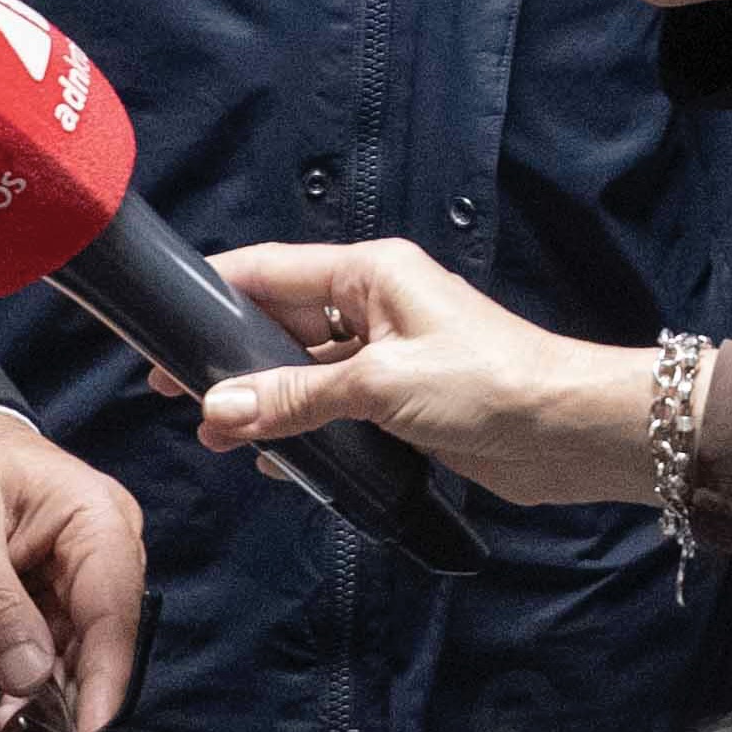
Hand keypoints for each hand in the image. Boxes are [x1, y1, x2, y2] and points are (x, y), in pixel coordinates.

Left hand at [0, 410, 147, 731]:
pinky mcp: (53, 605)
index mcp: (100, 524)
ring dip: (28, 727)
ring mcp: (81, 585)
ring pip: (67, 673)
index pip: (114, 619)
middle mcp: (106, 559)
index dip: (99, 690)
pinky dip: (14, 706)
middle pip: (93, 658)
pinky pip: (43, 665)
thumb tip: (29, 680)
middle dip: (50, 726)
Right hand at [196, 236, 663, 506]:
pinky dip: (304, 430)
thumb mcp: (379, 386)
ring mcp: (388, 354)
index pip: (269, 271)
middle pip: (280, 323)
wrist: (567, 432)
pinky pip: (334, 408)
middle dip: (230, 360)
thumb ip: (294, 398)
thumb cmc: (490, 385)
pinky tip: (279, 461)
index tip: (163, 327)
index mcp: (370, 274)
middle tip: (176, 393)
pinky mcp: (402, 400)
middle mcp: (375, 305)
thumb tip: (219, 410)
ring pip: (304, 371)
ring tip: (219, 438)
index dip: (212, 296)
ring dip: (265, 403)